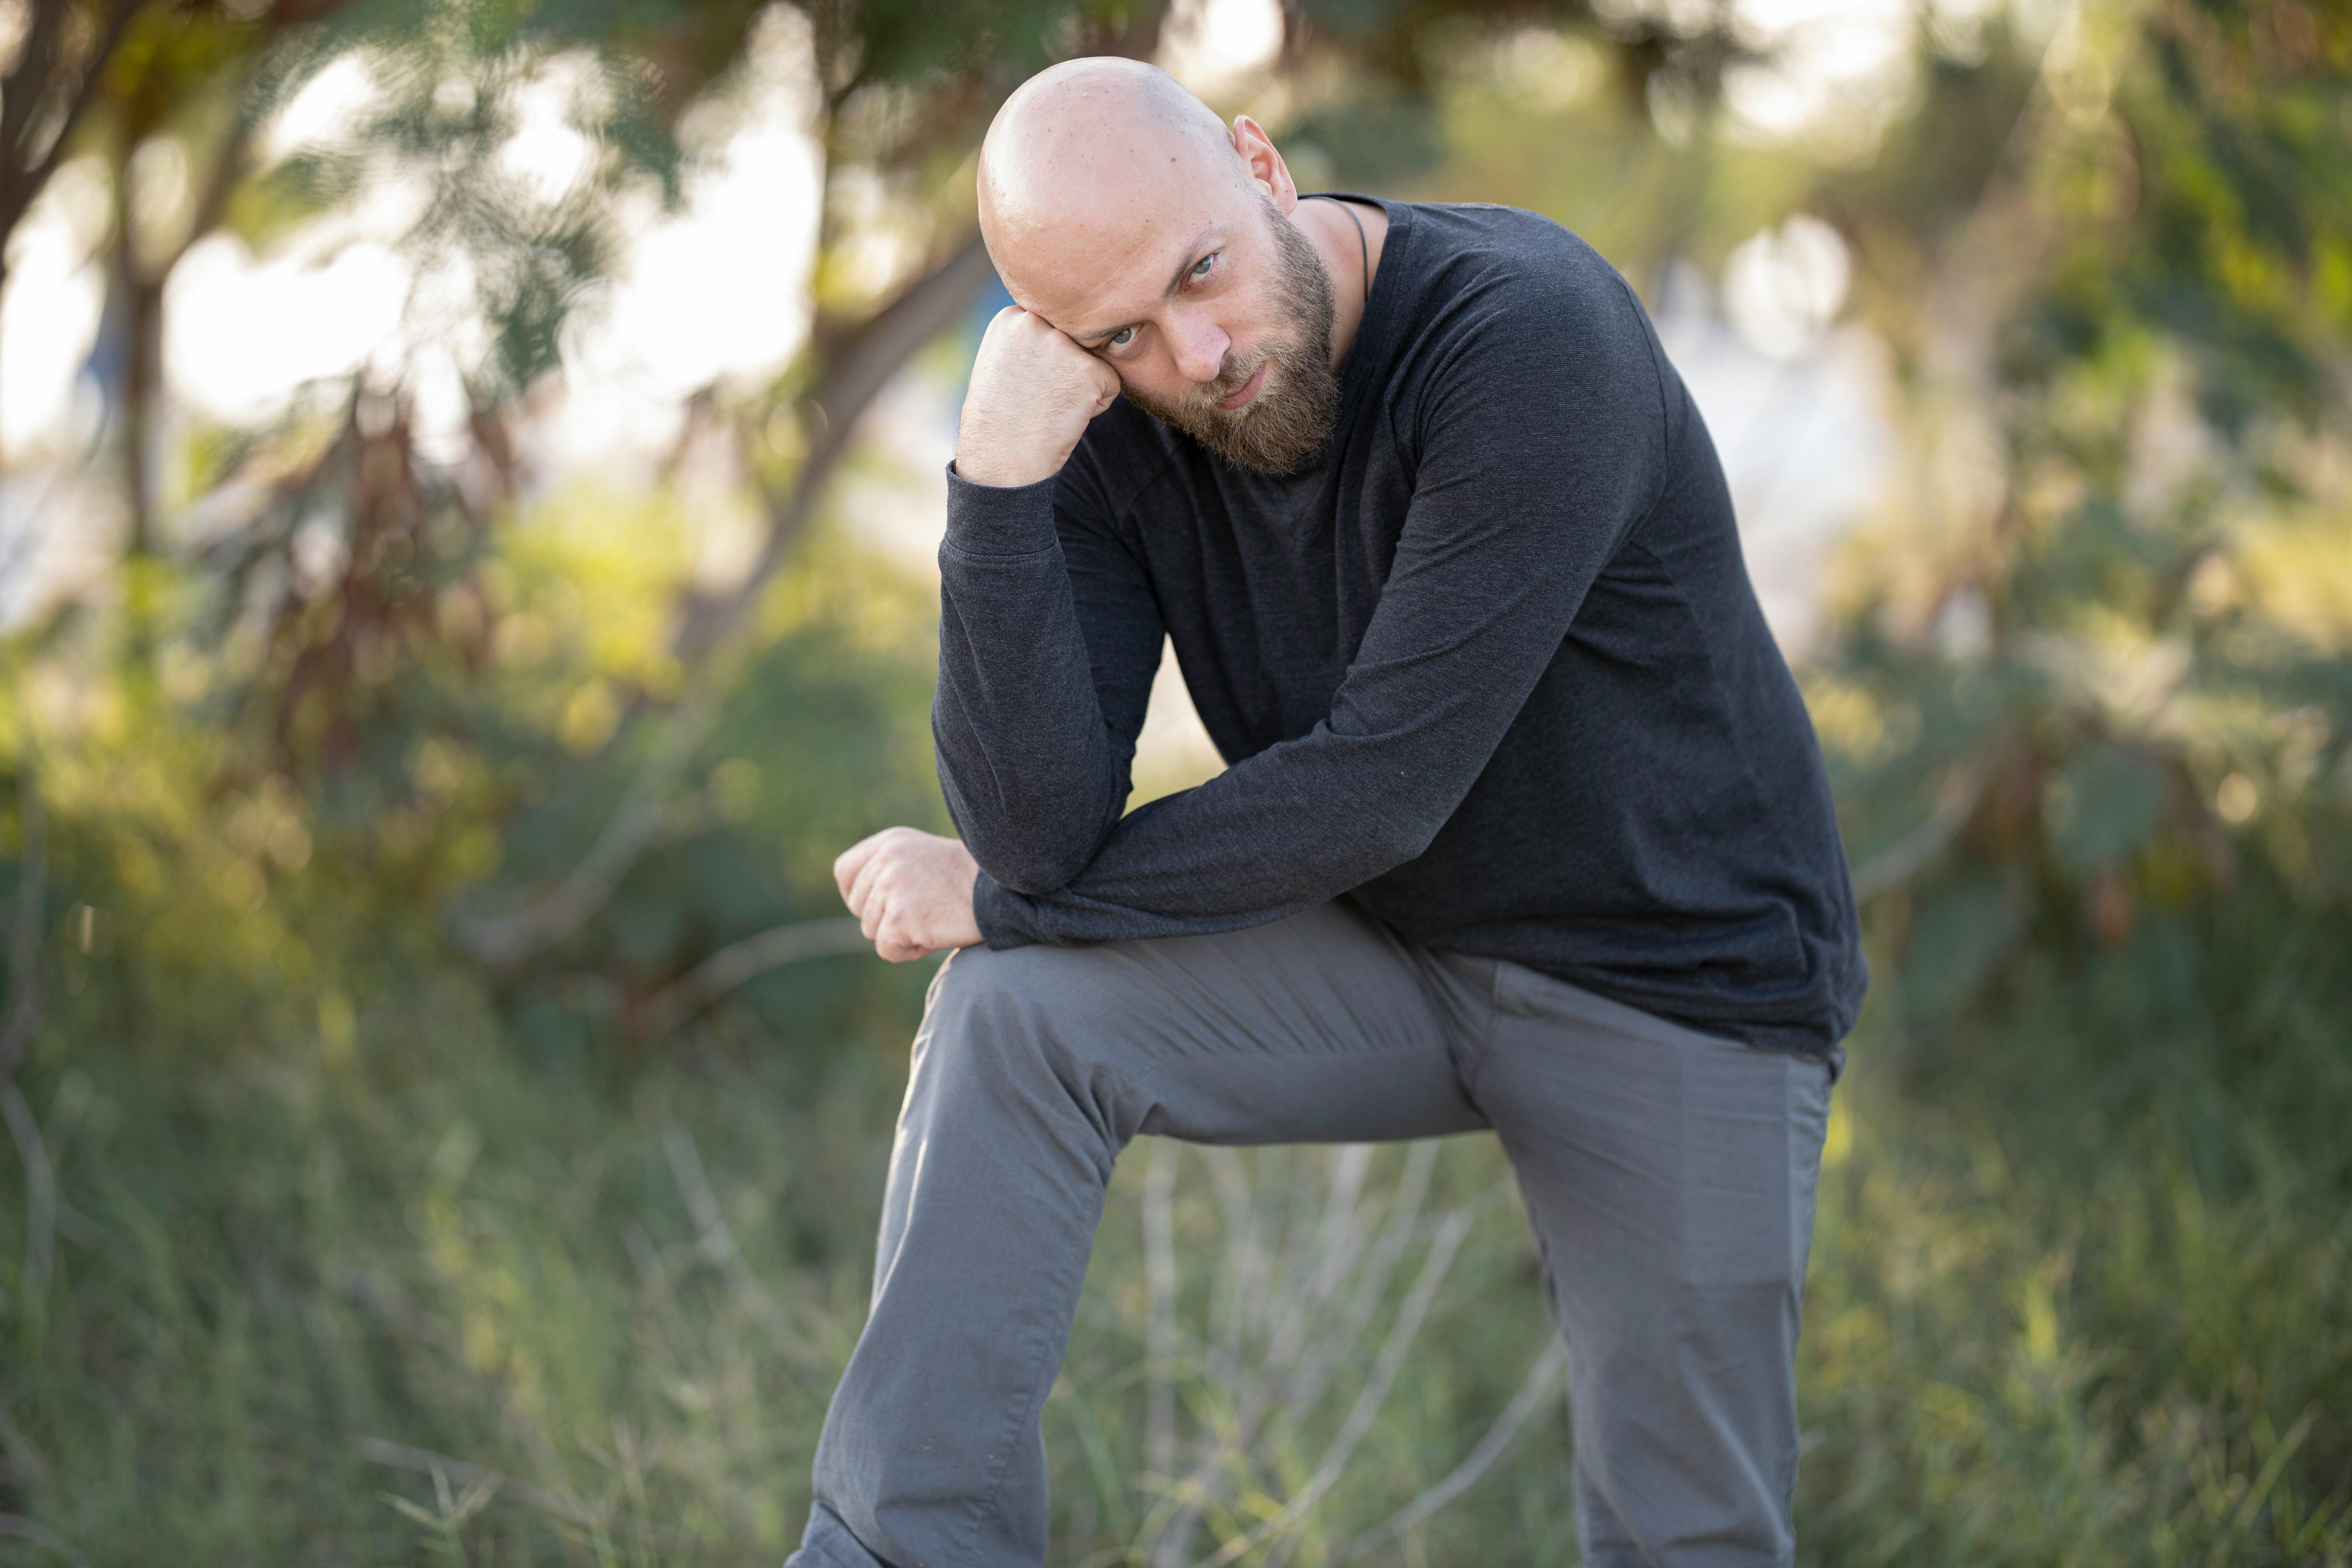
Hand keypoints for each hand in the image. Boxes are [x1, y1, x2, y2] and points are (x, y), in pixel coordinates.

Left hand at [834, 827, 983, 961]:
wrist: (1002, 892)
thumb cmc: (967, 880)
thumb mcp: (922, 857)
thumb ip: (890, 869)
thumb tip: (861, 903)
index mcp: (890, 842)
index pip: (844, 871)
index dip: (856, 895)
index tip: (880, 905)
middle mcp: (886, 860)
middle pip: (859, 907)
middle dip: (885, 919)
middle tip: (923, 913)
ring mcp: (892, 887)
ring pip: (872, 931)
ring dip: (901, 936)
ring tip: (934, 920)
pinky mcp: (901, 917)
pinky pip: (887, 949)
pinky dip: (909, 951)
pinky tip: (935, 935)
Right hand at [955, 306, 1120, 487]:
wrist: (1001, 459)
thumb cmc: (1000, 419)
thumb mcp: (1002, 362)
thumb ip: (1030, 338)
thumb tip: (1064, 331)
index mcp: (1011, 317)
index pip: (1054, 328)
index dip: (1046, 361)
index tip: (1025, 384)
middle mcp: (1035, 322)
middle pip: (1076, 340)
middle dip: (1066, 369)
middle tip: (1038, 398)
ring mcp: (1062, 344)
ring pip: (1094, 360)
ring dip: (1081, 386)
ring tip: (1049, 406)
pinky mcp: (1088, 369)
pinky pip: (1111, 384)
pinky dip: (1095, 406)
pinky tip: (1064, 417)